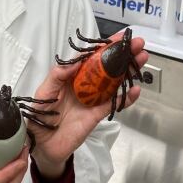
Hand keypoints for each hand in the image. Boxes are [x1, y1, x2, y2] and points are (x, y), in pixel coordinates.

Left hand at [27, 32, 147, 178]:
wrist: (42, 145)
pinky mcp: (97, 114)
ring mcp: (93, 98)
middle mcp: (85, 84)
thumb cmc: (40, 115)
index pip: (91, 56)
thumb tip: (75, 61)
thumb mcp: (44, 91)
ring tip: (142, 59)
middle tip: (138, 44)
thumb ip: (58, 75)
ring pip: (115, 81)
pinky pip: (114, 104)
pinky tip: (135, 90)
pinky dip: (126, 98)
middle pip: (107, 66)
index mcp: (72, 75)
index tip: (118, 38)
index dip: (105, 46)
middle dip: (123, 54)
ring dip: (129, 70)